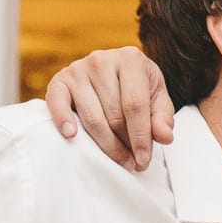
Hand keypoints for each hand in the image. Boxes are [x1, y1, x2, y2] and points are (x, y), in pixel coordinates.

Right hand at [44, 48, 175, 169]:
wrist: (114, 71)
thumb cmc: (137, 87)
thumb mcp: (157, 98)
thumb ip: (162, 117)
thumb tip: (164, 137)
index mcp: (131, 59)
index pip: (135, 105)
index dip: (140, 137)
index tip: (143, 160)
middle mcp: (102, 60)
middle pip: (114, 114)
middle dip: (125, 144)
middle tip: (133, 163)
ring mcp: (78, 69)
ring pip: (92, 117)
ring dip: (105, 144)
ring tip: (119, 160)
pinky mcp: (59, 80)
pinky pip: (57, 103)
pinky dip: (63, 120)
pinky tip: (71, 136)